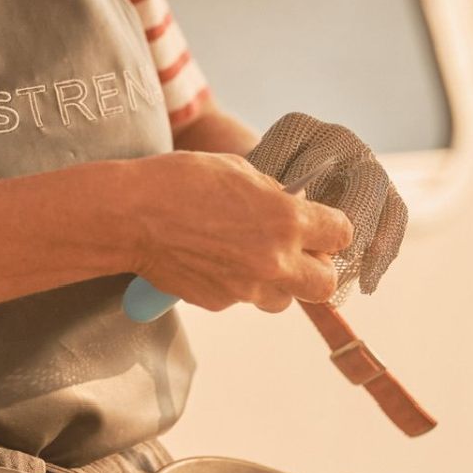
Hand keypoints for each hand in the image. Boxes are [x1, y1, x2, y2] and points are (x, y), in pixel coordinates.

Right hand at [120, 151, 354, 313]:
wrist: (131, 216)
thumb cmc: (181, 181)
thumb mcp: (239, 170)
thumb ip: (274, 193)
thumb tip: (292, 205)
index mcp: (286, 220)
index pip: (341, 235)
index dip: (333, 228)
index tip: (322, 225)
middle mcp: (275, 260)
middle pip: (325, 284)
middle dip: (317, 268)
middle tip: (299, 251)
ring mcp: (247, 288)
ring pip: (285, 298)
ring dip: (279, 281)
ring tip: (252, 256)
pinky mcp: (221, 303)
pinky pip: (244, 298)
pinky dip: (239, 284)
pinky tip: (216, 259)